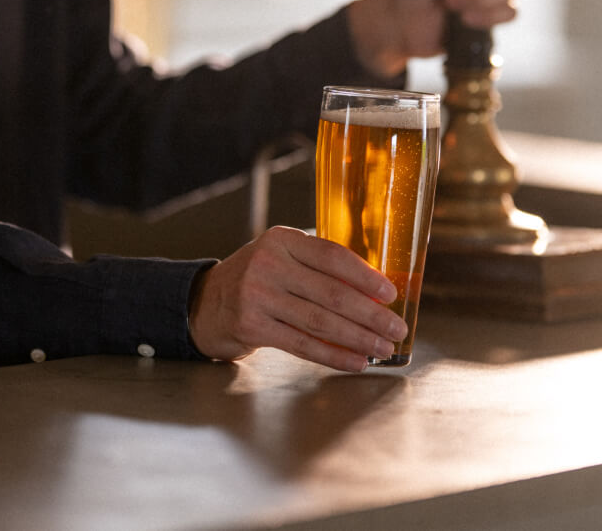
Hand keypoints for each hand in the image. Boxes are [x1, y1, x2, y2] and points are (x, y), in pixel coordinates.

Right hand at [187, 226, 408, 372]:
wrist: (205, 303)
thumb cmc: (256, 280)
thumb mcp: (281, 259)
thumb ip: (317, 268)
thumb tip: (374, 293)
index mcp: (282, 240)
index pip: (332, 256)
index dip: (366, 277)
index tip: (391, 294)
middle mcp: (268, 263)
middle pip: (331, 292)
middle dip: (370, 314)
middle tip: (395, 328)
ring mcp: (257, 295)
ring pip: (320, 321)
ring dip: (358, 338)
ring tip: (382, 348)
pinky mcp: (251, 325)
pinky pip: (302, 344)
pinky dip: (334, 356)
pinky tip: (355, 361)